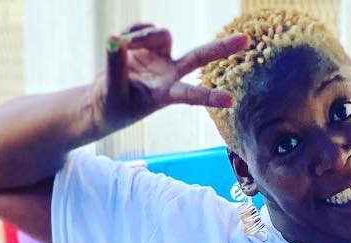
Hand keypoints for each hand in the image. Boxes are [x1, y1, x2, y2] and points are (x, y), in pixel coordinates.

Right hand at [92, 24, 246, 130]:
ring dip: (141, 35)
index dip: (209, 96)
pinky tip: (120, 43)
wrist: (103, 102)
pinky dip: (131, 31)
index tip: (230, 101)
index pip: (190, 95)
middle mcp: (169, 75)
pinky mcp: (150, 47)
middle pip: (199, 57)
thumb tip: (115, 39)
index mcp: (164, 95)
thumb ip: (114, 65)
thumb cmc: (111, 105)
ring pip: (162, 34)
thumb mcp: (110, 90)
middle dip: (221, 48)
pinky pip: (144, 28)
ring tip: (121, 45)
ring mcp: (161, 59)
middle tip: (246, 39)